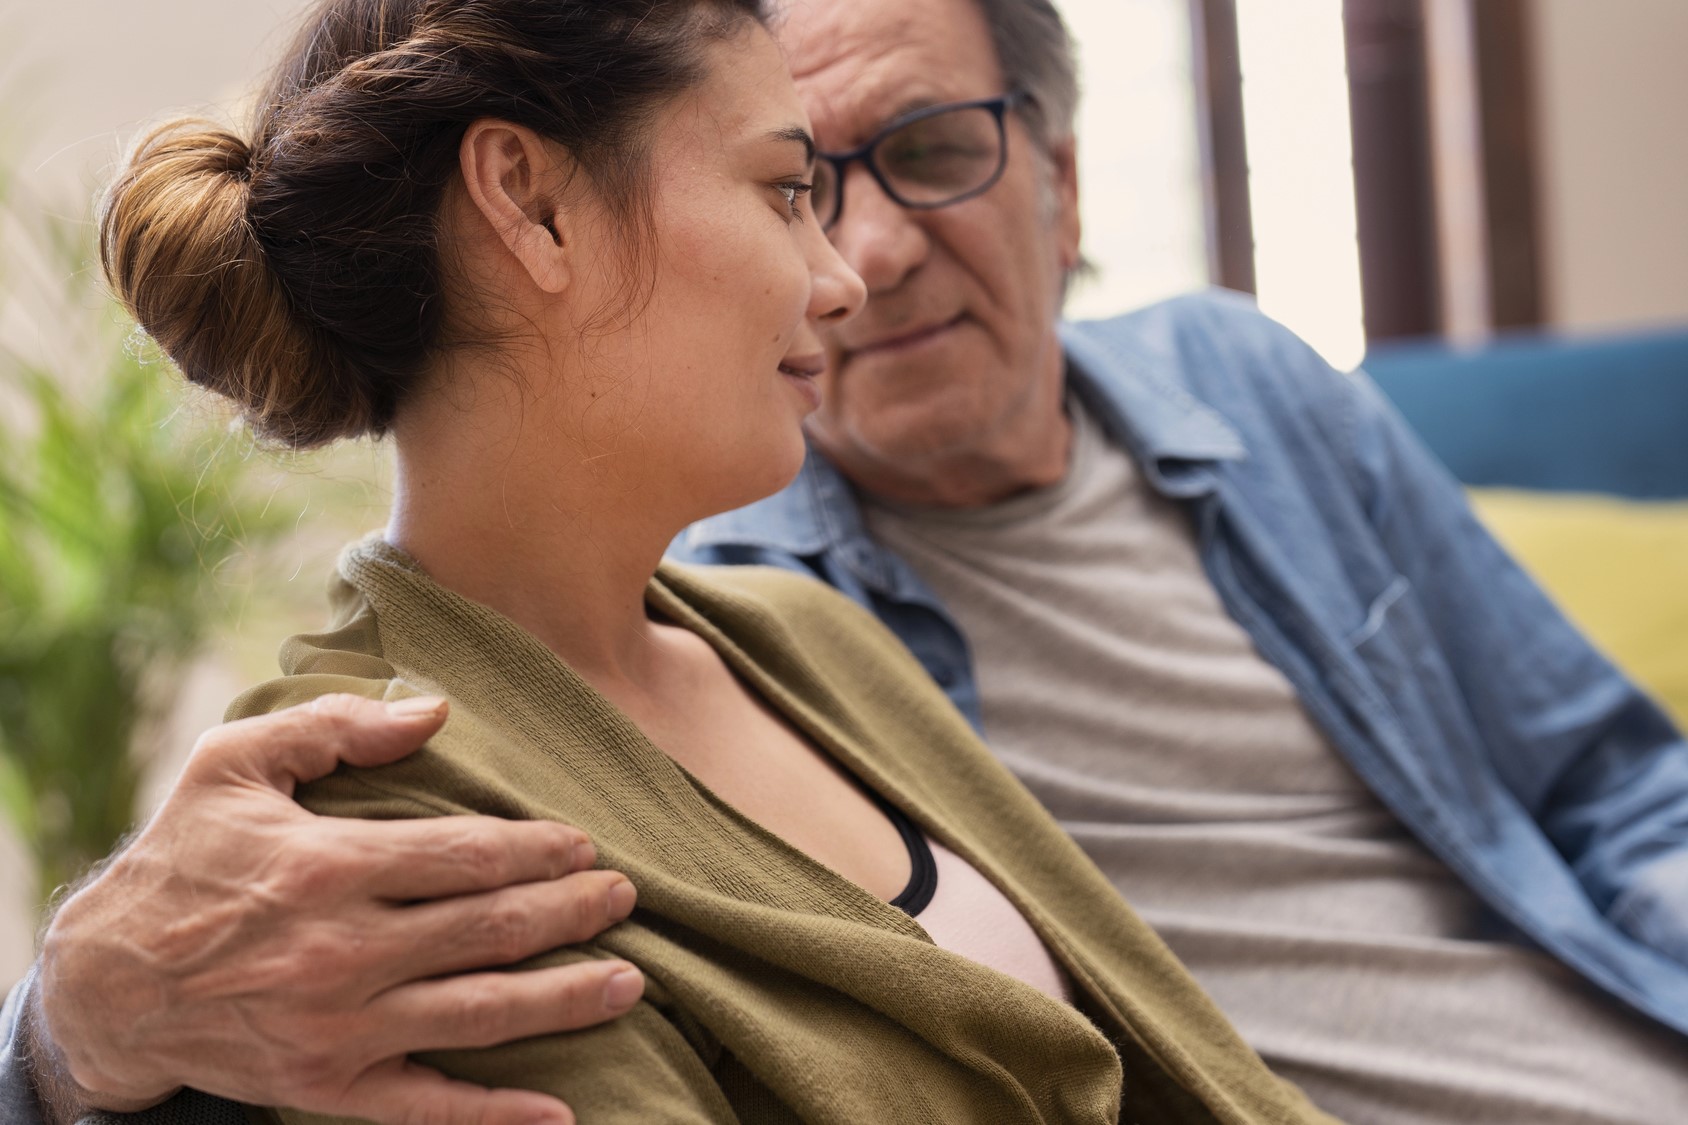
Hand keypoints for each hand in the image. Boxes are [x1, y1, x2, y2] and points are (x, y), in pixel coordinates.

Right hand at [29, 693, 640, 1124]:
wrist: (107, 987)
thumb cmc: (182, 861)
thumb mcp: (235, 765)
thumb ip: (335, 727)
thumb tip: (432, 708)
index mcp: (330, 868)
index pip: (465, 856)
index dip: (536, 850)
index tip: (583, 844)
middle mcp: (344, 952)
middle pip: (490, 930)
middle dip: (571, 912)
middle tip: (624, 896)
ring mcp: (340, 1029)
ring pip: (482, 1012)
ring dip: (565, 998)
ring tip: (630, 980)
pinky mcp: (330, 1088)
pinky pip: (429, 1108)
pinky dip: (496, 1114)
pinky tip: (559, 1111)